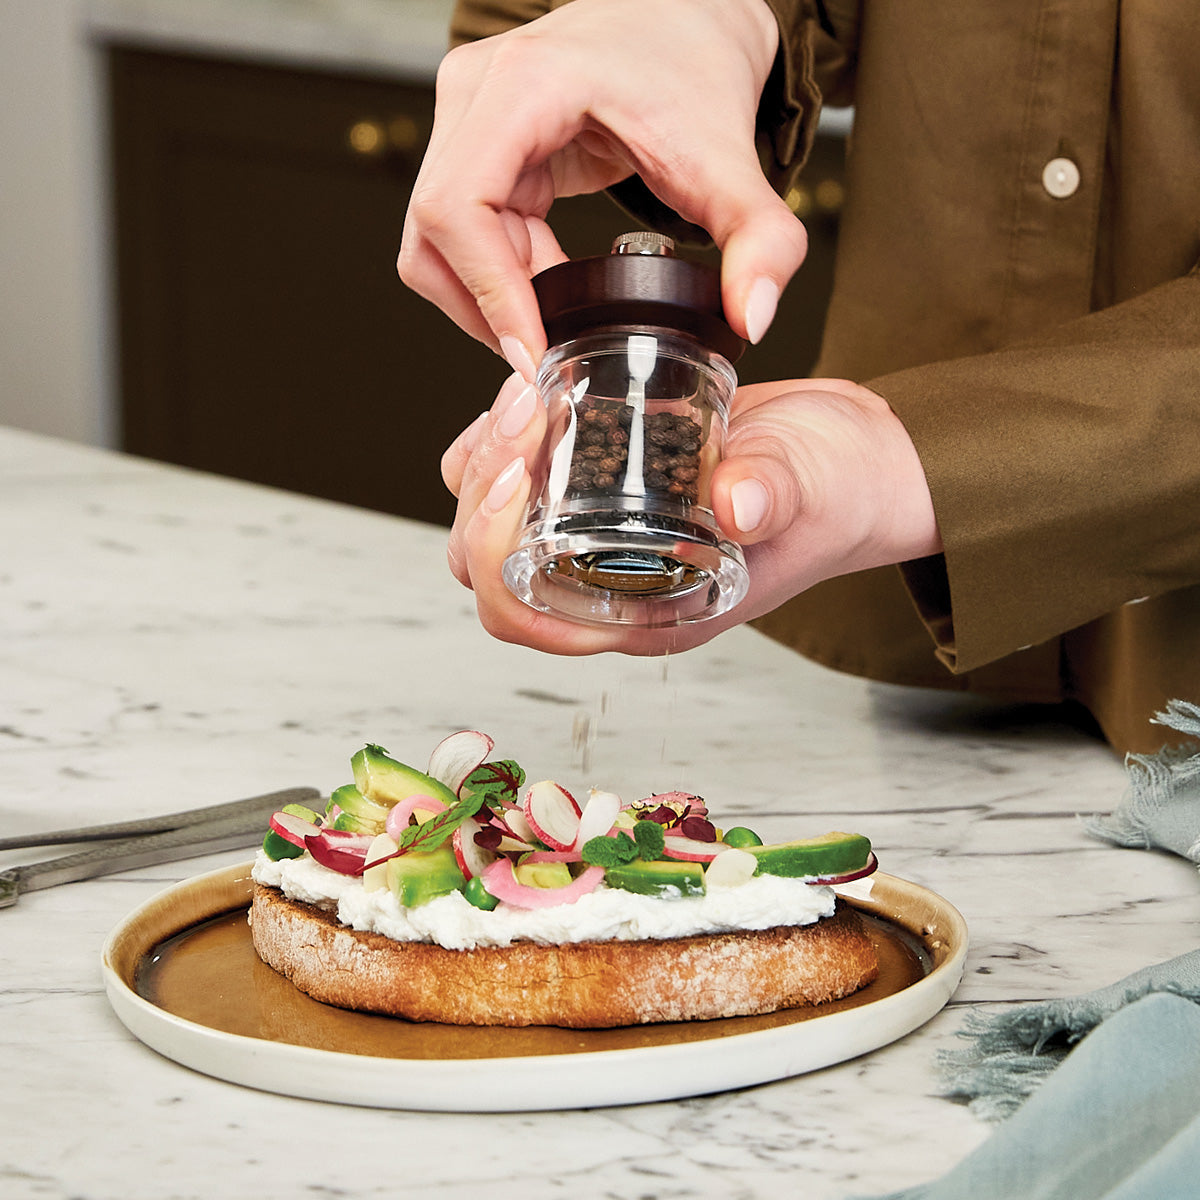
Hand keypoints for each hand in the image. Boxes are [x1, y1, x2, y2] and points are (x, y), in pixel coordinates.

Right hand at [398, 0, 805, 378]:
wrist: (687, 18)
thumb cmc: (696, 66)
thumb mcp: (734, 161)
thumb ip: (762, 240)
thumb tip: (751, 316)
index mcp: (524, 86)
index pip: (458, 208)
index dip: (487, 294)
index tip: (532, 352)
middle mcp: (476, 92)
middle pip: (432, 234)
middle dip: (484, 308)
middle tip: (545, 353)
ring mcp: (466, 116)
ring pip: (433, 241)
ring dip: (486, 297)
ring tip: (552, 315)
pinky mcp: (474, 142)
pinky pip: (459, 231)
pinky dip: (497, 274)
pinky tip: (549, 284)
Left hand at [441, 375, 942, 654]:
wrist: (852, 459)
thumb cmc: (838, 494)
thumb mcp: (811, 489)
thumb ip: (775, 495)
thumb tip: (739, 502)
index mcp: (645, 612)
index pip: (521, 617)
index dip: (492, 552)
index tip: (516, 470)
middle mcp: (608, 584)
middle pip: (486, 567)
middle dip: (479, 491)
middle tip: (520, 411)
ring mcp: (599, 538)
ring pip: (492, 521)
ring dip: (485, 461)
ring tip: (525, 392)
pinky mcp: (600, 488)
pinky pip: (522, 477)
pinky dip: (506, 436)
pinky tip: (534, 387)